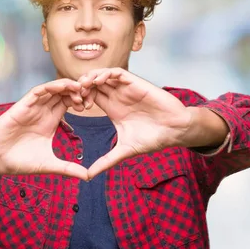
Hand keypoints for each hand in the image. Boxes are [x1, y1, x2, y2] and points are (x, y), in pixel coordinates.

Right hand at [0, 79, 88, 179]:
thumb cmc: (20, 162)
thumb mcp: (50, 165)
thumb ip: (69, 169)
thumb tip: (88, 177)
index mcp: (51, 121)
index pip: (69, 103)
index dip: (81, 100)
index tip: (92, 105)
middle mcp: (43, 111)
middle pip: (63, 93)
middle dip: (77, 91)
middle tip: (89, 94)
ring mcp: (33, 107)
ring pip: (52, 89)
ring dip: (66, 86)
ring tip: (79, 88)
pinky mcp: (22, 106)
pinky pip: (37, 91)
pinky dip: (49, 86)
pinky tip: (61, 86)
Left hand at [78, 68, 192, 178]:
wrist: (174, 130)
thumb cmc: (153, 139)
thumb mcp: (124, 150)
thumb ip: (105, 161)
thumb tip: (88, 176)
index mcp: (112, 109)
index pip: (90, 96)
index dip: (79, 98)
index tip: (75, 108)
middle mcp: (117, 97)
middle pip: (93, 83)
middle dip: (81, 86)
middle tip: (75, 95)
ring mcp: (125, 89)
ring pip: (102, 74)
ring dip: (90, 77)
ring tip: (83, 86)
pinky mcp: (135, 83)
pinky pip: (116, 72)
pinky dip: (105, 73)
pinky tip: (98, 82)